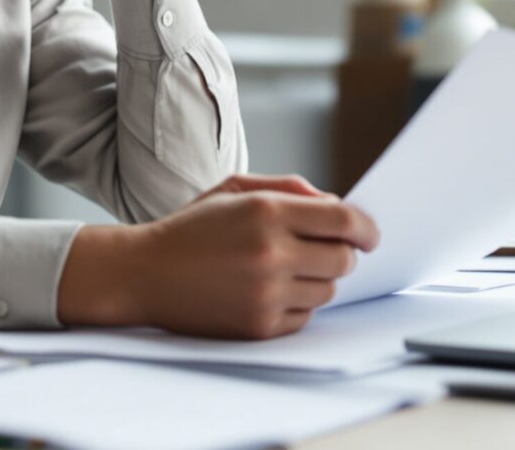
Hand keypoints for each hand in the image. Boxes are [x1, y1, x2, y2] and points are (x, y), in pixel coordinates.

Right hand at [56, 174, 379, 339]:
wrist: (144, 274)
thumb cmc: (192, 228)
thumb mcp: (235, 188)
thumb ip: (289, 189)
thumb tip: (336, 205)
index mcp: (266, 212)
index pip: (344, 221)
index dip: (366, 228)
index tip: (370, 234)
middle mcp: (271, 254)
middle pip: (344, 260)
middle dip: (342, 253)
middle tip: (325, 250)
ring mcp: (266, 294)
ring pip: (327, 290)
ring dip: (318, 279)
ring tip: (286, 268)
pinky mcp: (259, 326)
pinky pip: (305, 316)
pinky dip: (297, 304)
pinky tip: (269, 290)